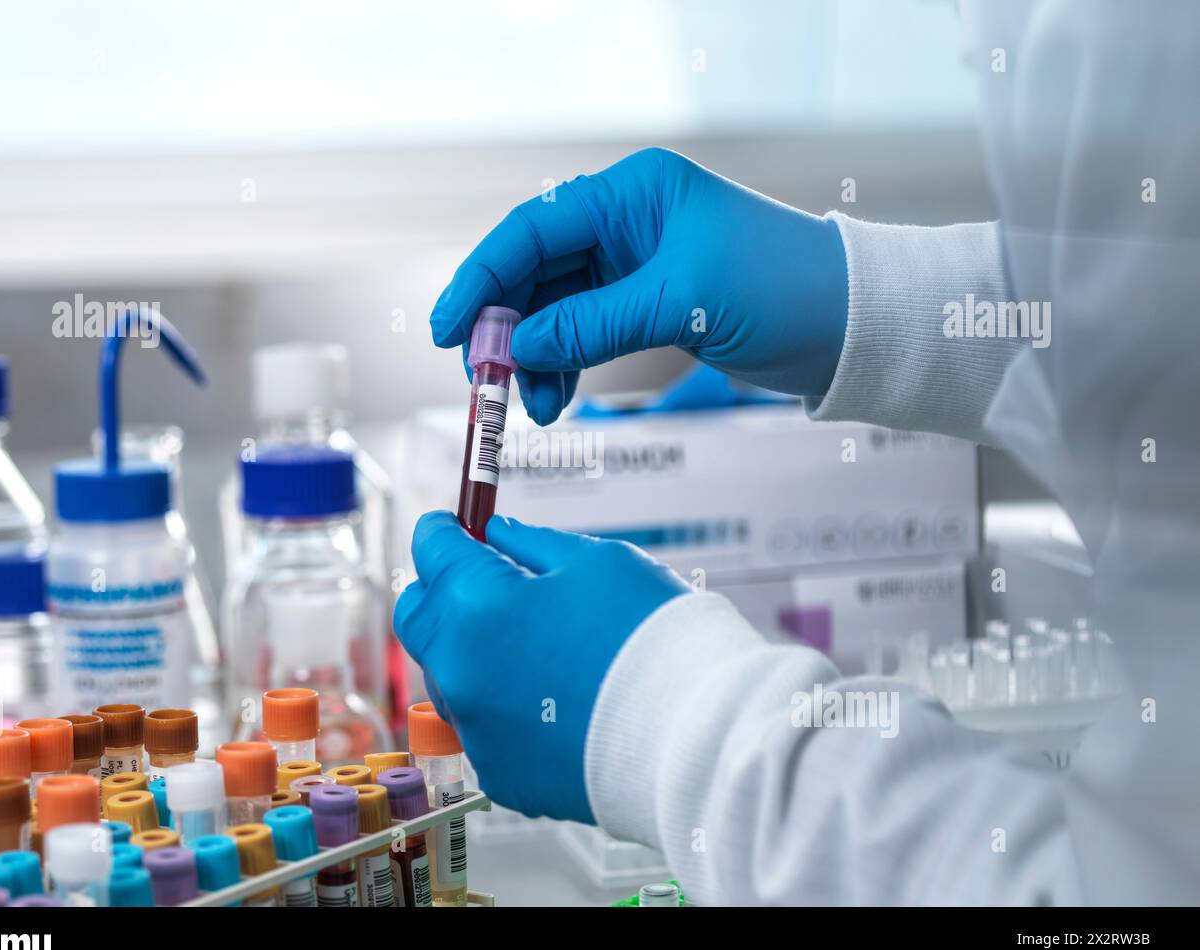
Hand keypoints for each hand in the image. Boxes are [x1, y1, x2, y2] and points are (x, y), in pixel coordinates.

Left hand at [393, 511, 688, 822]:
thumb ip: (532, 545)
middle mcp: (460, 669)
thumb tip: (497, 536)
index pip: (433, 552)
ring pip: (450, 676)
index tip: (455, 526)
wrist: (695, 734)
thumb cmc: (653, 639)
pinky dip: (504, 705)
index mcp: (477, 604)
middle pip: (419, 617)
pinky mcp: (500, 772)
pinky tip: (553, 695)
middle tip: (481, 580)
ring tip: (535, 644)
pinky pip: (483, 726)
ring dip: (473, 651)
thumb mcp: (597, 562)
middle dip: (441, 591)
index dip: (445, 531)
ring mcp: (476, 727)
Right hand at [430, 147, 848, 424]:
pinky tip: (557, 400)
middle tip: (487, 382)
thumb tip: (518, 346)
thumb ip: (592, 324)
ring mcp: (634, 265)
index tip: (449, 331)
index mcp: (632, 194)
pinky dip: (565, 366)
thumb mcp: (679, 302)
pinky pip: (584, 332)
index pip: (532, 230)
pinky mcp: (648, 303)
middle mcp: (626, 222)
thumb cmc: (782, 288)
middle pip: (534, 272)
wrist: (849, 326)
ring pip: (555, 310)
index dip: (480, 279)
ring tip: (534, 408)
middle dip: (507, 329)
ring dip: (536, 358)